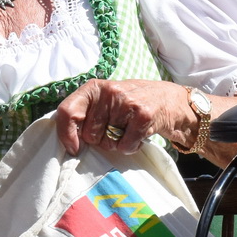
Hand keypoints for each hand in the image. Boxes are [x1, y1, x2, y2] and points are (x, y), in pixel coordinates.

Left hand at [56, 79, 196, 156]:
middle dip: (101, 139)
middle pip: (89, 134)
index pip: (67, 111)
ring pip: (108, 143)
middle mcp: (109, 91)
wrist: (171, 100)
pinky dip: (132, 147)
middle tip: (117, 128)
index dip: (65, 134)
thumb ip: (86, 113)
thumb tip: (67, 140)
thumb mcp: (107, 100)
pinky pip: (125, 146)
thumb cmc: (132, 103)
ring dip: (118, 143)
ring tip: (129, 129)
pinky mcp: (143, 115)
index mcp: (94, 87)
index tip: (74, 149)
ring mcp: (126, 102)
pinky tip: (139, 134)